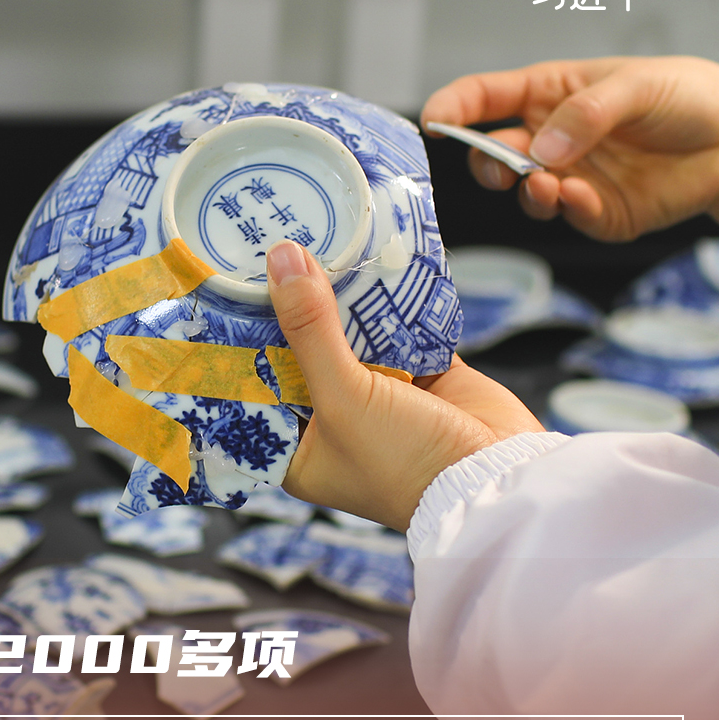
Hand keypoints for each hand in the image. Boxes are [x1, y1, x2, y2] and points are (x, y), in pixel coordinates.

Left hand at [266, 241, 542, 530]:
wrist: (496, 479)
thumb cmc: (407, 464)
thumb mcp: (344, 398)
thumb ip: (311, 328)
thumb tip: (282, 260)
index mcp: (297, 447)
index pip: (253, 385)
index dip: (237, 341)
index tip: (222, 290)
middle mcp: (332, 420)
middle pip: (299, 352)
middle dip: (289, 307)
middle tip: (265, 250)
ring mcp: (378, 396)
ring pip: (347, 333)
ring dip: (338, 296)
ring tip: (313, 241)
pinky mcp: (421, 373)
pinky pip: (397, 326)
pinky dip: (389, 298)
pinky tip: (370, 257)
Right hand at [422, 55, 718, 240]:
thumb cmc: (687, 96)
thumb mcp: (636, 85)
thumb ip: (586, 114)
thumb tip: (543, 149)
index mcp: (550, 92)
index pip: (485, 96)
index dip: (453, 108)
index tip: (432, 122)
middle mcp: (553, 136)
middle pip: (494, 153)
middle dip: (487, 163)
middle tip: (502, 168)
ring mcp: (574, 176)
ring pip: (525, 192)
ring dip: (527, 192)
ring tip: (546, 185)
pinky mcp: (599, 212)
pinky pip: (570, 216)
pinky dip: (569, 209)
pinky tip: (581, 197)